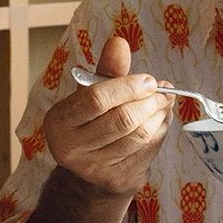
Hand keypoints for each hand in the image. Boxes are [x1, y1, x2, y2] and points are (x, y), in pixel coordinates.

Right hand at [43, 36, 174, 196]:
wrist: (90, 170)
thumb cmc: (92, 121)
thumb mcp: (91, 94)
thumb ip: (106, 70)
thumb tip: (119, 42)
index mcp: (58, 122)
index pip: (96, 100)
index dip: (127, 86)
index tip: (148, 80)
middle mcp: (71, 149)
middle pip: (122, 120)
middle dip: (149, 101)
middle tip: (162, 90)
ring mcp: (95, 169)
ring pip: (139, 136)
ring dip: (159, 115)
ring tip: (163, 103)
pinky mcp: (118, 180)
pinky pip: (148, 150)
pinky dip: (160, 131)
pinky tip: (160, 121)